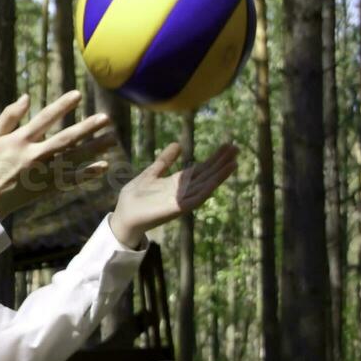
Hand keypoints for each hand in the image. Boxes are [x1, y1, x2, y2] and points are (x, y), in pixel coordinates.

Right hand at [0, 90, 118, 219]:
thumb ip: (9, 115)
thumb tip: (26, 97)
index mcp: (20, 140)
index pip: (44, 119)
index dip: (61, 106)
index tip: (78, 94)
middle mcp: (34, 156)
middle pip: (65, 139)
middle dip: (86, 128)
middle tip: (106, 118)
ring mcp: (43, 173)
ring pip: (73, 158)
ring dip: (94, 148)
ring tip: (113, 138)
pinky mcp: (48, 187)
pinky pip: (72, 179)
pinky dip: (88, 174)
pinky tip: (104, 166)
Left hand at [109, 141, 238, 247]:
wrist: (124, 216)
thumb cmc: (135, 197)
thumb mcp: (151, 173)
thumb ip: (164, 161)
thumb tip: (178, 144)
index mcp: (178, 183)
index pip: (201, 168)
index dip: (214, 158)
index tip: (227, 146)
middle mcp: (183, 191)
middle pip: (206, 174)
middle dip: (221, 162)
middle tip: (236, 148)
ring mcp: (182, 200)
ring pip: (205, 185)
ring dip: (219, 175)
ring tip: (233, 162)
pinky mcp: (177, 208)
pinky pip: (195, 198)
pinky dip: (207, 189)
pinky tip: (216, 180)